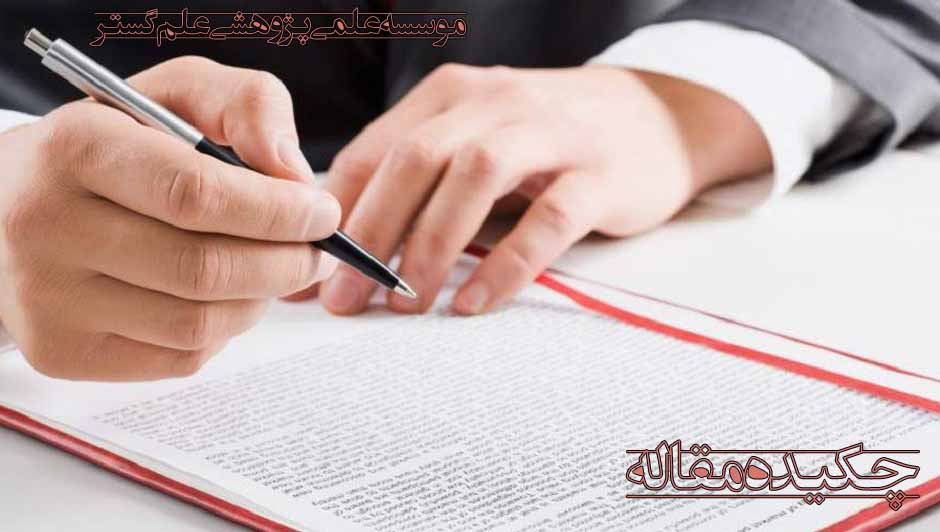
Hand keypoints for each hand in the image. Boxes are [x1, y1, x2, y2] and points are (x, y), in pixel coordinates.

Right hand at [0, 56, 339, 380]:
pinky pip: (178, 358)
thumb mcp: (178, 94)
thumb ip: (248, 105)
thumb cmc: (117, 145)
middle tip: (317, 251)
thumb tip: (293, 172)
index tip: (322, 213)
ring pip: (197, 323)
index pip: (197, 195)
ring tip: (273, 269)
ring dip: (259, 299)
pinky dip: (223, 330)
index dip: (277, 212)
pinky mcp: (61, 350)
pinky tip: (223, 297)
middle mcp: (47, 226)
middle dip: (285, 263)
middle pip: (204, 268)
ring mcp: (47, 299)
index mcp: (76, 147)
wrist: (16, 200)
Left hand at [318, 65, 770, 314]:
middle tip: (347, 299)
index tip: (309, 271)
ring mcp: (552, 134)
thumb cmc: (547, 140)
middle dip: (372, 234)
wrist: (657, 117)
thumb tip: (344, 247)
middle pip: (416, 159)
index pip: (377, 149)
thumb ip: (419, 179)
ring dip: (432, 246)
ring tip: (406, 304)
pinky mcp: (600, 174)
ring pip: (475, 178)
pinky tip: (476, 302)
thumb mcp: (477, 139)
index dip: (336, 212)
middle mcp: (496, 102)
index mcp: (452, 94)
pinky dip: (507, 264)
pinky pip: (548, 220)